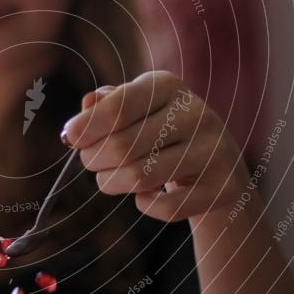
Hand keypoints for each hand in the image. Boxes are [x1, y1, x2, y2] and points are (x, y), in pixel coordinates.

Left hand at [61, 70, 248, 221]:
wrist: (217, 168)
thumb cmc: (160, 134)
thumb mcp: (135, 110)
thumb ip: (107, 105)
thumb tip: (87, 105)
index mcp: (167, 87)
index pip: (119, 107)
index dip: (87, 125)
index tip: (70, 137)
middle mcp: (195, 113)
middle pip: (121, 146)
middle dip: (94, 159)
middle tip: (92, 162)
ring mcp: (213, 150)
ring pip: (139, 177)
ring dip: (111, 183)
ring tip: (111, 179)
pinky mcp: (223, 187)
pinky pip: (165, 207)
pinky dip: (144, 205)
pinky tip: (144, 196)